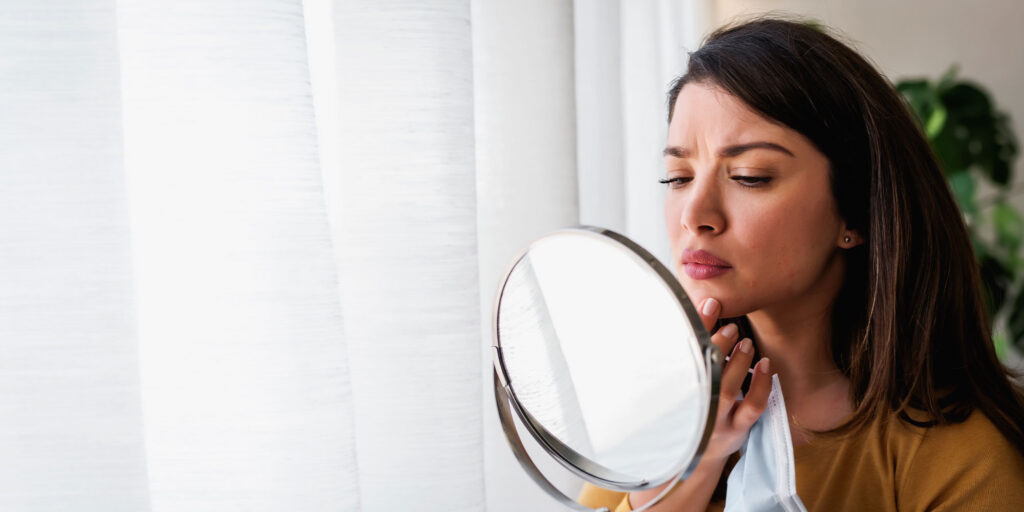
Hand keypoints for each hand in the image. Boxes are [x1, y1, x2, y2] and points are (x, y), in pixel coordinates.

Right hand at [697, 297, 772, 461]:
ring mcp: (715, 419)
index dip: (698, 326)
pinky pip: (752, 407)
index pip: (684, 352)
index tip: (711, 304)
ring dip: (739, 362)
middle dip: (718, 345)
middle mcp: (693, 405)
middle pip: (704, 371)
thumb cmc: (692, 404)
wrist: (696, 452)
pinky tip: (766, 366)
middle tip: (731, 328)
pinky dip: (762, 384)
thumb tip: (708, 303)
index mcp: (675, 387)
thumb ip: (696, 344)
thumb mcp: (688, 376)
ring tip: (745, 343)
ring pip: (727, 389)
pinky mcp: (735, 430)